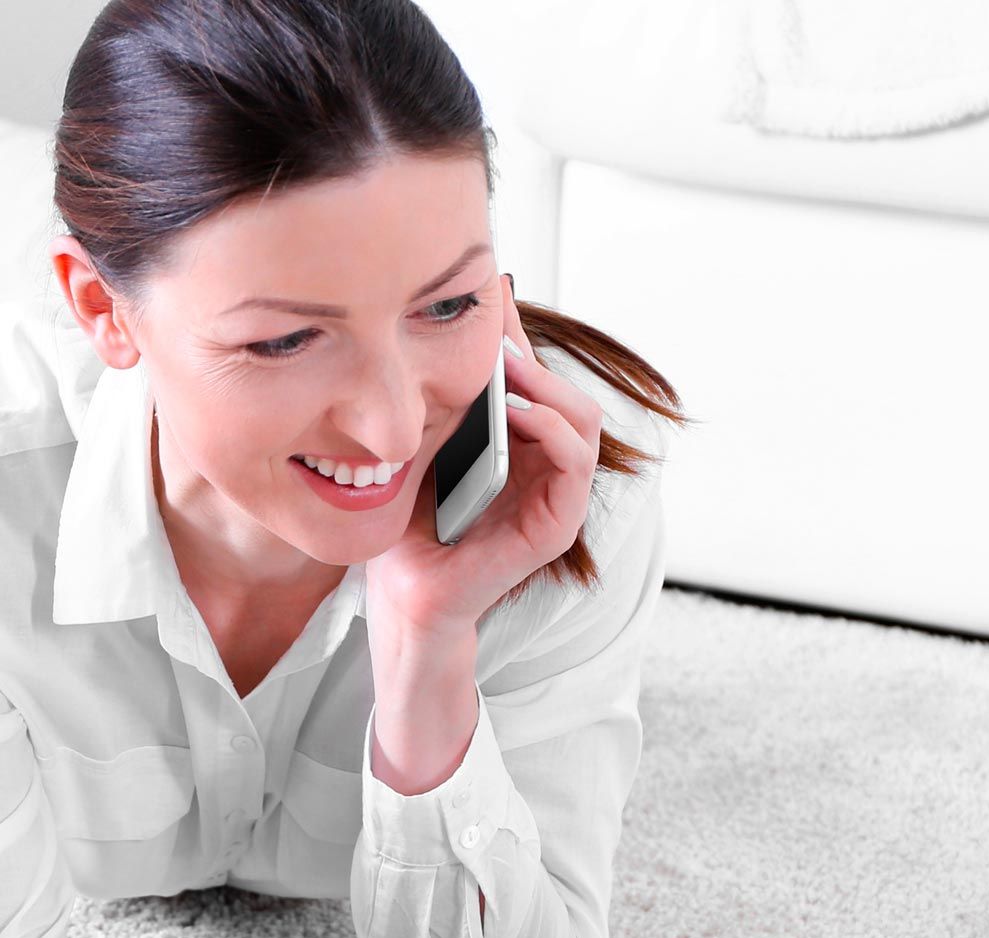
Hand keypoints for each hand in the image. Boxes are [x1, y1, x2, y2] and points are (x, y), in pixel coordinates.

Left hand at [366, 273, 607, 643]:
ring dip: (549, 386)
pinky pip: (577, 463)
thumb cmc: (411, 524)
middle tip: (497, 331)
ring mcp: (557, 496)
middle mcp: (545, 468)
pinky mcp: (557, 526)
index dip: (520, 338)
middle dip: (535, 355)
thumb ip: (445, 402)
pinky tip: (519, 410)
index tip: (493, 297)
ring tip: (510, 367)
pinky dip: (554, 429)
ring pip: (584, 420)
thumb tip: (438, 332)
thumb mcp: (424, 447)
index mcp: (520, 448)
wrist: (403, 590)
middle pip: (566, 392)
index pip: (536, 381)